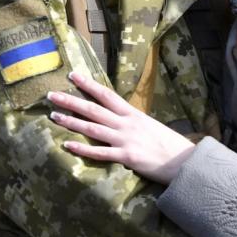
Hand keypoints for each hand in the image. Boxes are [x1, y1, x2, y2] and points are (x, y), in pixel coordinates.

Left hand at [46, 72, 194, 184]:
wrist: (184, 161)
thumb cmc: (167, 144)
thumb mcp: (148, 125)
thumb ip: (130, 121)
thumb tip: (116, 117)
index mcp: (132, 113)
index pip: (106, 94)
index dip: (88, 85)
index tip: (72, 75)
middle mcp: (126, 123)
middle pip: (93, 109)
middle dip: (71, 101)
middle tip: (51, 95)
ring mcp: (125, 139)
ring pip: (92, 128)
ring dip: (71, 122)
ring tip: (53, 116)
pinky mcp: (127, 156)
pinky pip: (100, 152)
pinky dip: (82, 149)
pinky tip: (67, 145)